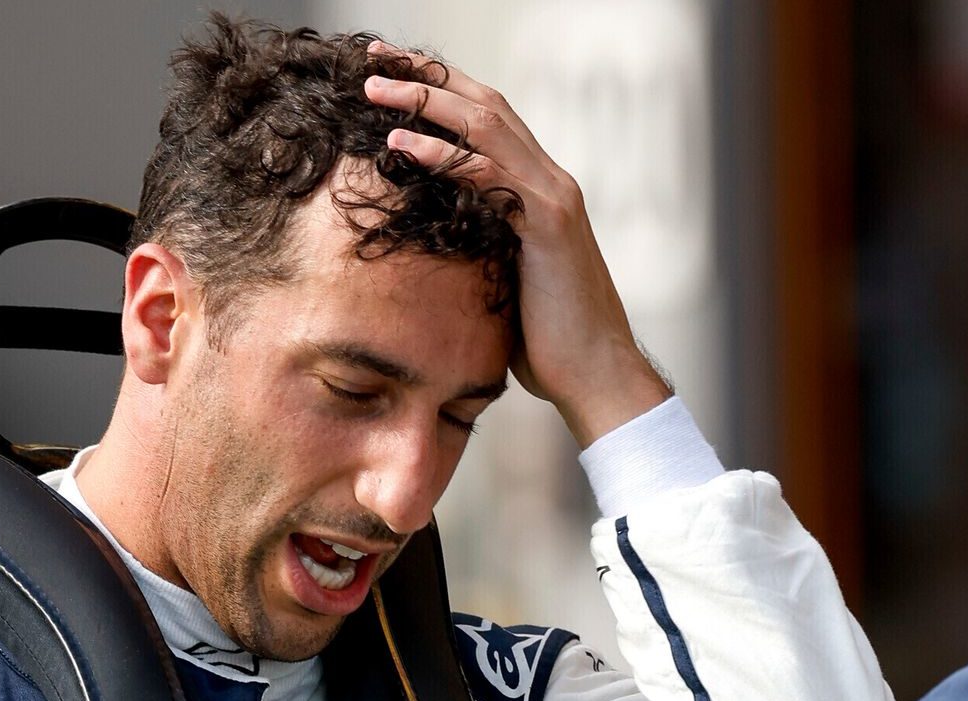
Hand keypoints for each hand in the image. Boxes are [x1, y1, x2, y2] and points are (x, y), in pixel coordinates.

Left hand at [363, 44, 669, 447]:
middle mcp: (549, 179)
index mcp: (538, 188)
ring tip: (374, 89)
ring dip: (425, 102)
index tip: (390, 73)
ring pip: (486, 125)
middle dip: (426, 76)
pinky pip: (487, 174)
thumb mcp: (500, 279)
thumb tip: (427, 242)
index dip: (439, 89)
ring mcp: (552, 196)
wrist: (594, 374)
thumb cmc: (545, 339)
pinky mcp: (548, 223)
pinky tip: (400, 144)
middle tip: (373, 59)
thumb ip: (475, 245)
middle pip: (483, 104)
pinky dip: (441, 155)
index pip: (486, 119)